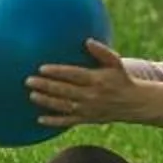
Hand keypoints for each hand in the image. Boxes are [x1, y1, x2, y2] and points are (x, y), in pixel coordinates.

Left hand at [28, 40, 162, 130]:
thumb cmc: (121, 78)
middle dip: (46, 86)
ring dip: (47, 101)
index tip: (41, 68)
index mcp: (97, 79)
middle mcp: (91, 95)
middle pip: (64, 90)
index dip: (57, 72)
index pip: (73, 75)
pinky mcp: (87, 119)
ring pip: (63, 106)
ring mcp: (88, 109)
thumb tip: (87, 40)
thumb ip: (102, 51)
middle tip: (29, 80)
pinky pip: (68, 122)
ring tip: (32, 95)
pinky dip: (54, 122)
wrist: (133, 103)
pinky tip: (40, 119)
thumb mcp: (116, 63)